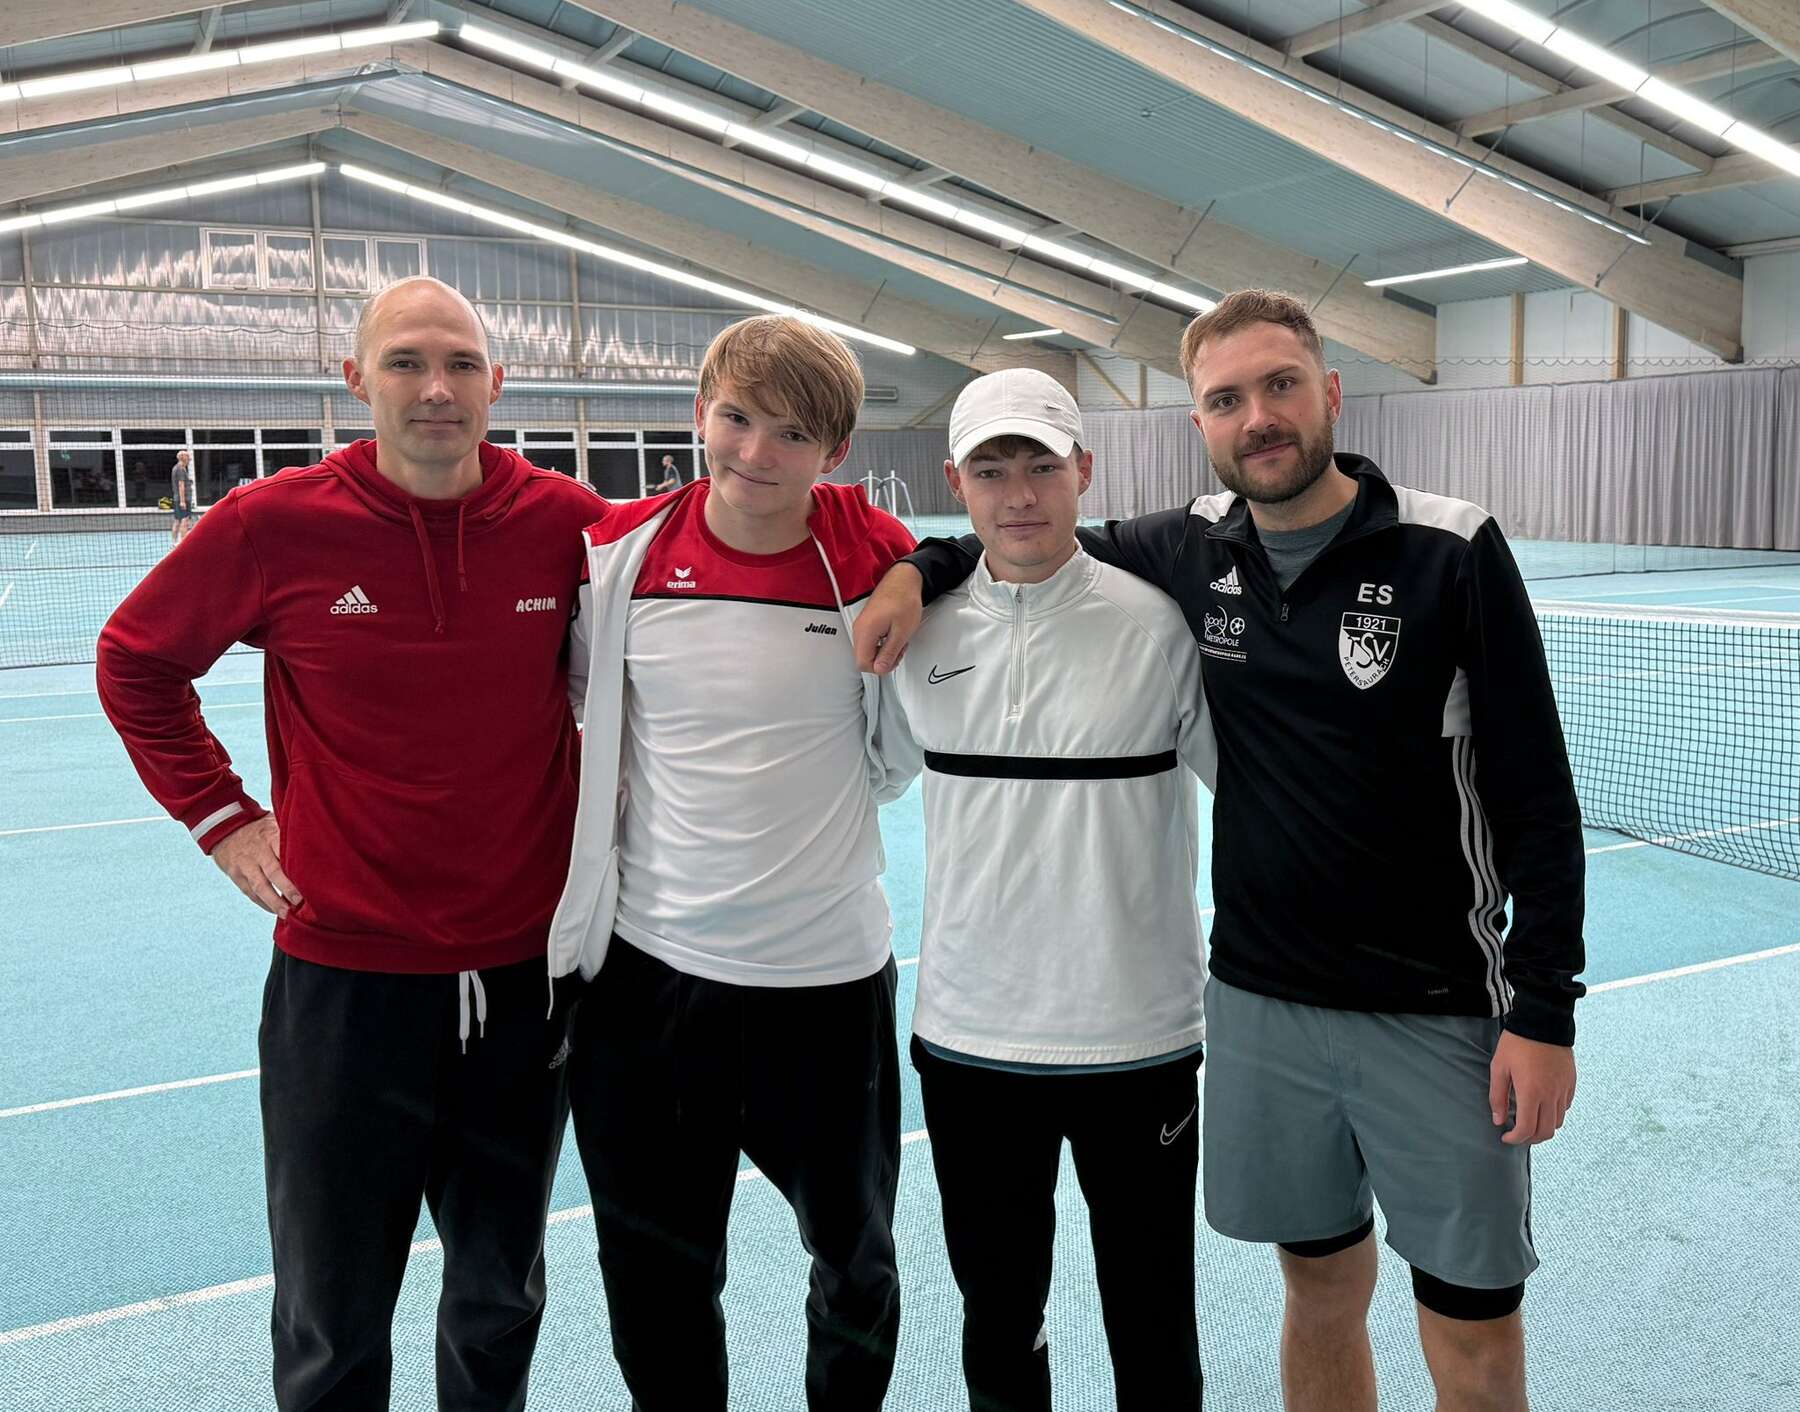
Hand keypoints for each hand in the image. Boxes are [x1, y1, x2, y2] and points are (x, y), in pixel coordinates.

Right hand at [211, 816, 303, 918]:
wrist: (224, 826)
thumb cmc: (260, 827)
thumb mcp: (274, 821)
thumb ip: (291, 832)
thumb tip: (321, 841)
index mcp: (270, 835)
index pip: (285, 851)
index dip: (296, 867)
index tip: (311, 880)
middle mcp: (258, 851)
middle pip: (274, 871)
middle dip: (287, 888)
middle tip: (301, 902)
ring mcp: (244, 864)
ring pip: (260, 886)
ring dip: (274, 902)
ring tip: (287, 914)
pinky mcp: (235, 874)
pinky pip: (249, 892)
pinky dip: (262, 903)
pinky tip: (275, 911)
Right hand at [852, 563, 924, 673]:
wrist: (903, 580)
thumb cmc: (904, 599)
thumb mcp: (902, 632)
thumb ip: (889, 653)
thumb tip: (880, 669)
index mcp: (865, 632)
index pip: (863, 664)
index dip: (880, 667)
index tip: (893, 659)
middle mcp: (859, 629)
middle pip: (863, 658)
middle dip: (882, 659)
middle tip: (898, 650)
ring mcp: (861, 625)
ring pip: (866, 650)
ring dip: (883, 651)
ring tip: (897, 640)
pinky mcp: (866, 622)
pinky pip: (869, 641)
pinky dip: (881, 643)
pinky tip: (892, 635)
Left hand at [1489, 1030, 1575, 1145]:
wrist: (1544, 1022)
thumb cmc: (1517, 1043)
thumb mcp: (1499, 1067)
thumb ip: (1498, 1096)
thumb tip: (1498, 1120)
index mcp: (1531, 1093)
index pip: (1527, 1129)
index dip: (1515, 1139)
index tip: (1505, 1137)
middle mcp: (1551, 1096)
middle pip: (1546, 1132)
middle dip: (1530, 1139)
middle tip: (1518, 1134)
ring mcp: (1563, 1090)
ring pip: (1558, 1122)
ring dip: (1543, 1127)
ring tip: (1530, 1120)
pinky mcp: (1571, 1083)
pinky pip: (1565, 1107)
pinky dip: (1554, 1114)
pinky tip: (1542, 1105)